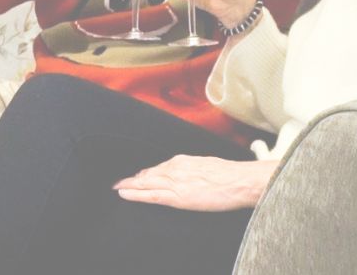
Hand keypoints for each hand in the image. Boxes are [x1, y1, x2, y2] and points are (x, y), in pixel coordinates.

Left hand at [113, 155, 277, 211]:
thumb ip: (194, 169)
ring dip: (129, 185)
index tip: (137, 175)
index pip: (159, 167)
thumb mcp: (207, 165)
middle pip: (148, 174)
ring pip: (144, 183)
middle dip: (132, 178)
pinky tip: (124, 193)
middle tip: (119, 181)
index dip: (145, 173)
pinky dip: (135, 193)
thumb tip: (191, 175)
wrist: (239, 181)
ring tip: (118, 187)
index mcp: (183, 161)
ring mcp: (174, 182)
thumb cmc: (230, 175)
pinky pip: (150, 195)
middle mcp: (175, 168)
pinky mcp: (176, 196)